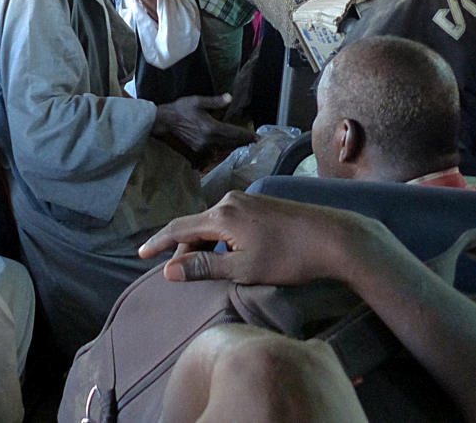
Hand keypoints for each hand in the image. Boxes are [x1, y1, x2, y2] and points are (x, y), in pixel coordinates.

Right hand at [138, 191, 375, 285]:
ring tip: (204, 269)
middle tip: (177, 274)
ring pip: (212, 224)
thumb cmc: (289, 258)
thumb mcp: (243, 269)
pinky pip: (228, 220)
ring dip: (204, 245)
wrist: (334, 237)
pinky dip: (220, 238)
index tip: (140, 254)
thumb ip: (203, 268)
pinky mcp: (260, 204)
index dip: (158, 243)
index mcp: (221, 216)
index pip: (179, 228)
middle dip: (183, 249)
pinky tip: (229, 255)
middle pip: (195, 226)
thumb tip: (168, 270)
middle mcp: (230, 201)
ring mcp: (246, 200)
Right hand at [152, 94, 252, 154]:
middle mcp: (208, 139)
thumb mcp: (197, 101)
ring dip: (234, 143)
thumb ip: (215, 101)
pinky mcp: (197, 149)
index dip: (245, 135)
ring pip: (223, 146)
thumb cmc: (180, 108)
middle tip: (254, 140)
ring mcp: (202, 146)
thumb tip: (229, 98)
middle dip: (243, 140)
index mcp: (210, 127)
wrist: (164, 121)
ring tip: (244, 141)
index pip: (232, 132)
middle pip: (230, 141)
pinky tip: (228, 142)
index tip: (256, 137)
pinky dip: (223, 145)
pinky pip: (215, 147)